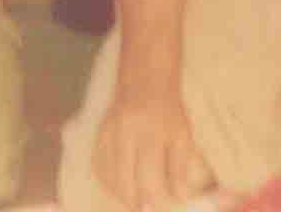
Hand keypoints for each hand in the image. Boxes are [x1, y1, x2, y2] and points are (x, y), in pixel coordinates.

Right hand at [93, 92, 205, 211]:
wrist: (145, 81)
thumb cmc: (168, 111)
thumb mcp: (182, 135)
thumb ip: (179, 167)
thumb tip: (179, 198)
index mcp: (152, 133)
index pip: (150, 179)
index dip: (155, 199)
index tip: (160, 206)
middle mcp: (127, 134)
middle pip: (125, 183)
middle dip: (135, 202)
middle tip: (144, 208)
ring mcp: (109, 135)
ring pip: (109, 179)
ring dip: (121, 195)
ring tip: (134, 199)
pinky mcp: (98, 135)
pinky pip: (98, 168)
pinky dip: (108, 182)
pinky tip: (119, 186)